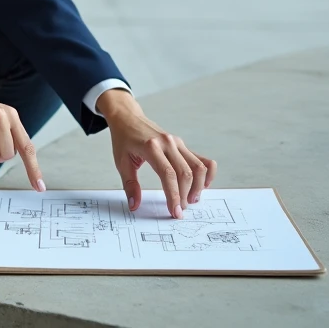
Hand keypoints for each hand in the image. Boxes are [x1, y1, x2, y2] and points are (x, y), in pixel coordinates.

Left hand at [96, 89, 216, 218]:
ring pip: (197, 167)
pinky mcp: (182, 144)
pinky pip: (201, 159)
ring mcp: (177, 143)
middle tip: (180, 209)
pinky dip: (207, 173)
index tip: (175, 211)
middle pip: (185, 173)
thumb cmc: (124, 139)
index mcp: (151, 147)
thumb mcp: (121, 162)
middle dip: (185, 195)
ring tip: (191, 200)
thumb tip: (134, 206)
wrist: (128, 118)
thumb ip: (130, 185)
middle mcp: (167, 143)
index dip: (174, 195)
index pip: (168, 174)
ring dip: (198, 186)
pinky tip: (203, 185)